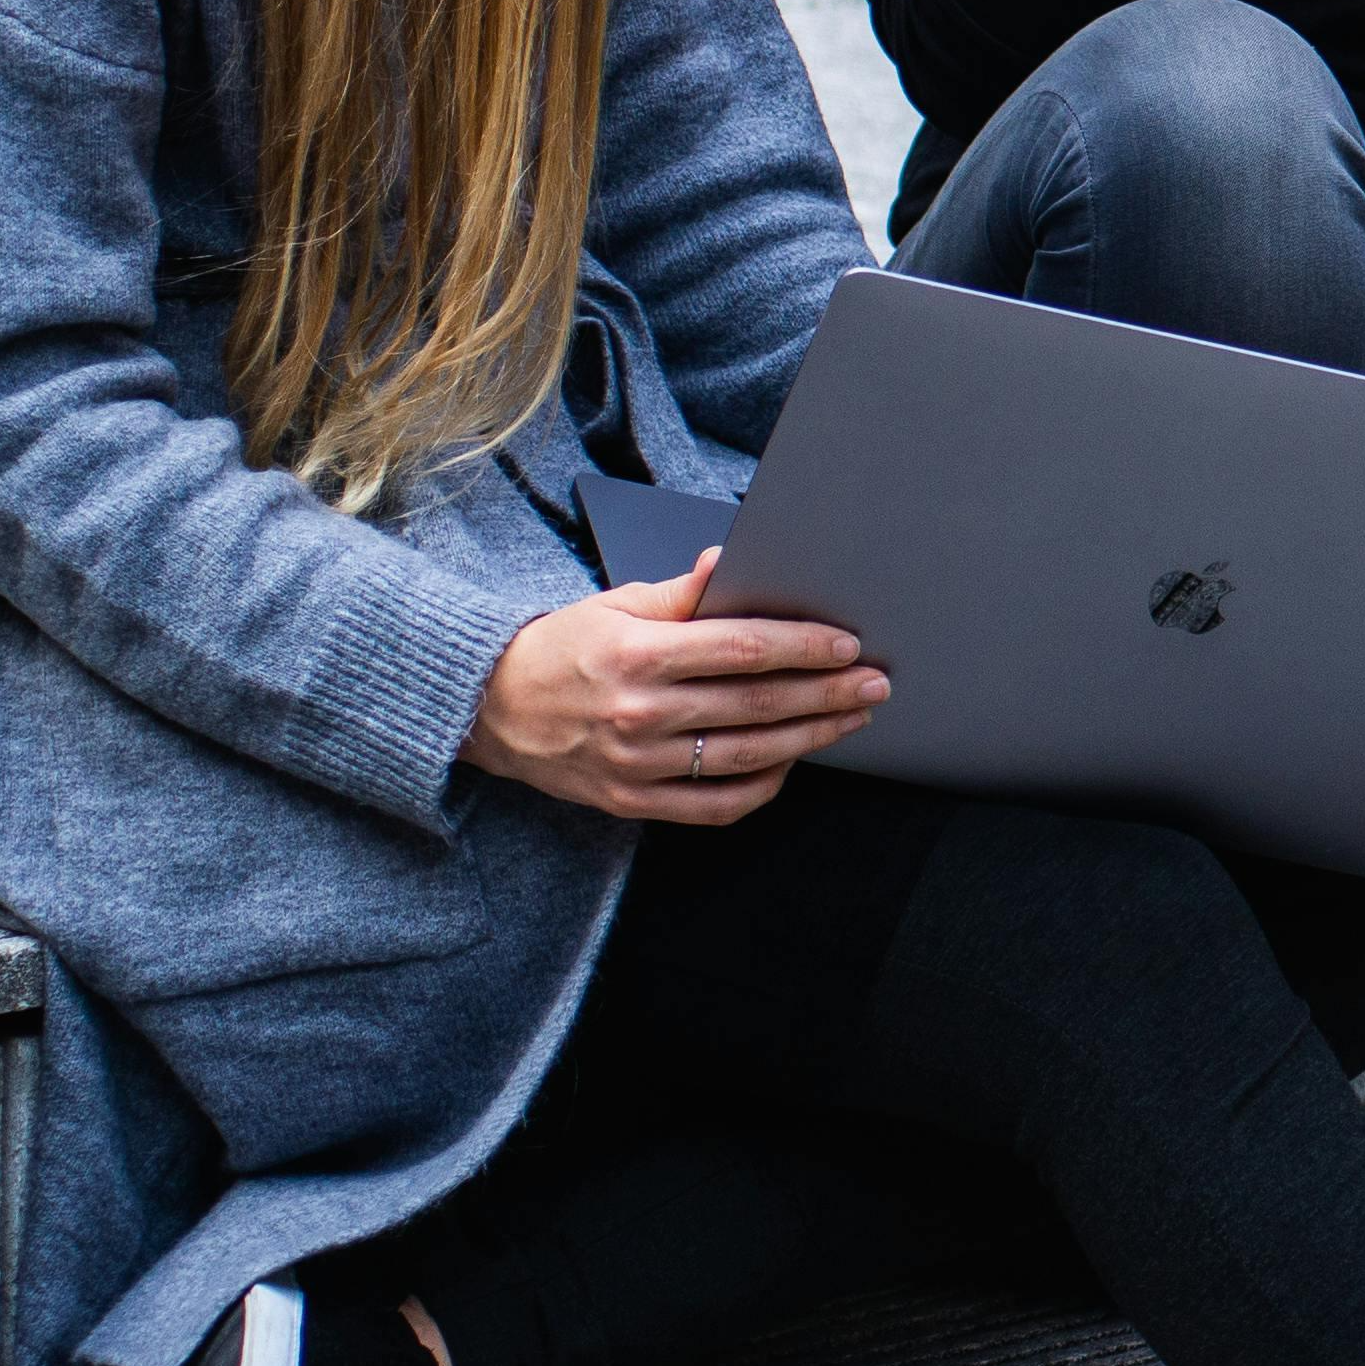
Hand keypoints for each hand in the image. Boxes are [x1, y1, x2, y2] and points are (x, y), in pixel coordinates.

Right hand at [463, 551, 885, 824]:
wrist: (488, 709)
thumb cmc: (560, 648)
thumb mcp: (614, 604)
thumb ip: (680, 593)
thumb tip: (728, 561)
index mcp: (638, 655)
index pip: (742, 650)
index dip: (804, 647)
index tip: (848, 644)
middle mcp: (640, 713)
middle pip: (758, 704)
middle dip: (827, 692)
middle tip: (876, 682)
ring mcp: (637, 764)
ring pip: (748, 756)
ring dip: (811, 737)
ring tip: (851, 717)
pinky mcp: (633, 802)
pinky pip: (716, 805)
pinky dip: (763, 786)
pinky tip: (791, 761)